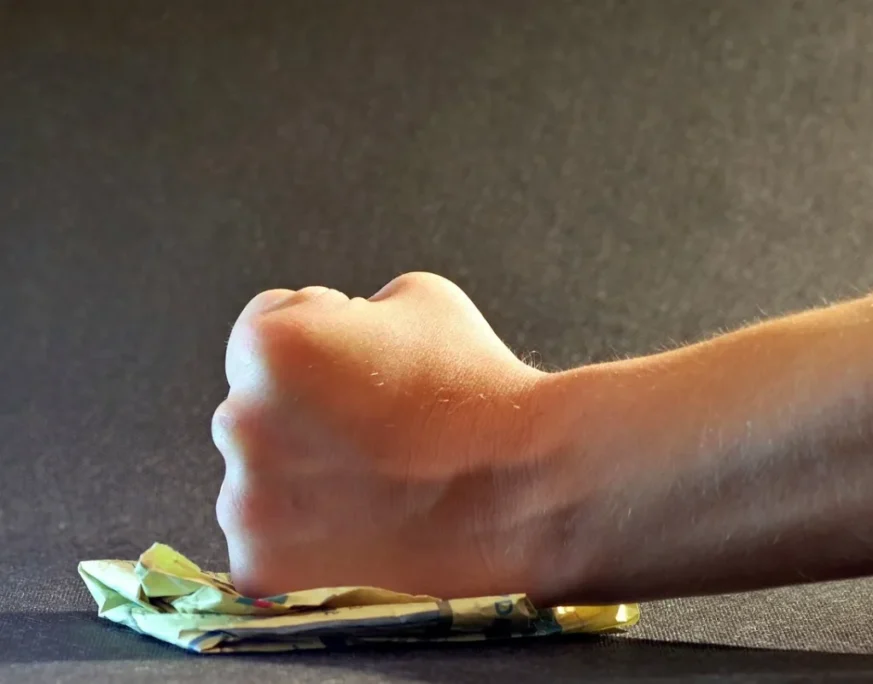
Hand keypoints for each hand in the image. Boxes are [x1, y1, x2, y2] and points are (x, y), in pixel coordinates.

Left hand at [213, 273, 554, 599]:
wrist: (525, 485)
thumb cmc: (475, 384)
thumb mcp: (418, 296)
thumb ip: (356, 308)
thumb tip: (343, 330)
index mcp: (267, 346)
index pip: (265, 322)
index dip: (323, 337)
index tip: (366, 366)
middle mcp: (237, 421)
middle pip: (256, 404)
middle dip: (301, 410)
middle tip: (373, 431)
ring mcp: (243, 502)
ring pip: (255, 477)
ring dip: (294, 476)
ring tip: (372, 484)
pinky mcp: (262, 566)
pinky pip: (265, 543)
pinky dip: (299, 540)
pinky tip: (357, 527)